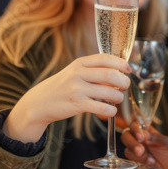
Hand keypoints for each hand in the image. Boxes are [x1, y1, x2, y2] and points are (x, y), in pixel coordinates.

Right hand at [3, 53, 131, 141]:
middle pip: (110, 74)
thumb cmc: (61, 87)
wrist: (38, 103)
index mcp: (79, 63)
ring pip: (108, 91)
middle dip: (123, 81)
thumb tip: (119, 72)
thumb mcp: (74, 72)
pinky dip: (111, 110)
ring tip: (118, 99)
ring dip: (119, 97)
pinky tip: (110, 110)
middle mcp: (78, 74)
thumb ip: (93, 70)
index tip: (128, 69)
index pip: (105, 58)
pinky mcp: (76, 105)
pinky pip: (101, 107)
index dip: (121, 63)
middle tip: (125, 86)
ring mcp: (76, 89)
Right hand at [122, 122, 167, 168]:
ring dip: (139, 157)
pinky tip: (146, 166)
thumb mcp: (167, 143)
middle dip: (132, 143)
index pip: (135, 124)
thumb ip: (155, 137)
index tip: (141, 137)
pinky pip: (126, 163)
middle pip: (126, 136)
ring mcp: (134, 153)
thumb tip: (143, 133)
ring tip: (152, 161)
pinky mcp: (131, 165)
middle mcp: (138, 141)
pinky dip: (135, 164)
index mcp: (146, 132)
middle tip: (141, 151)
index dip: (135, 128)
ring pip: (127, 151)